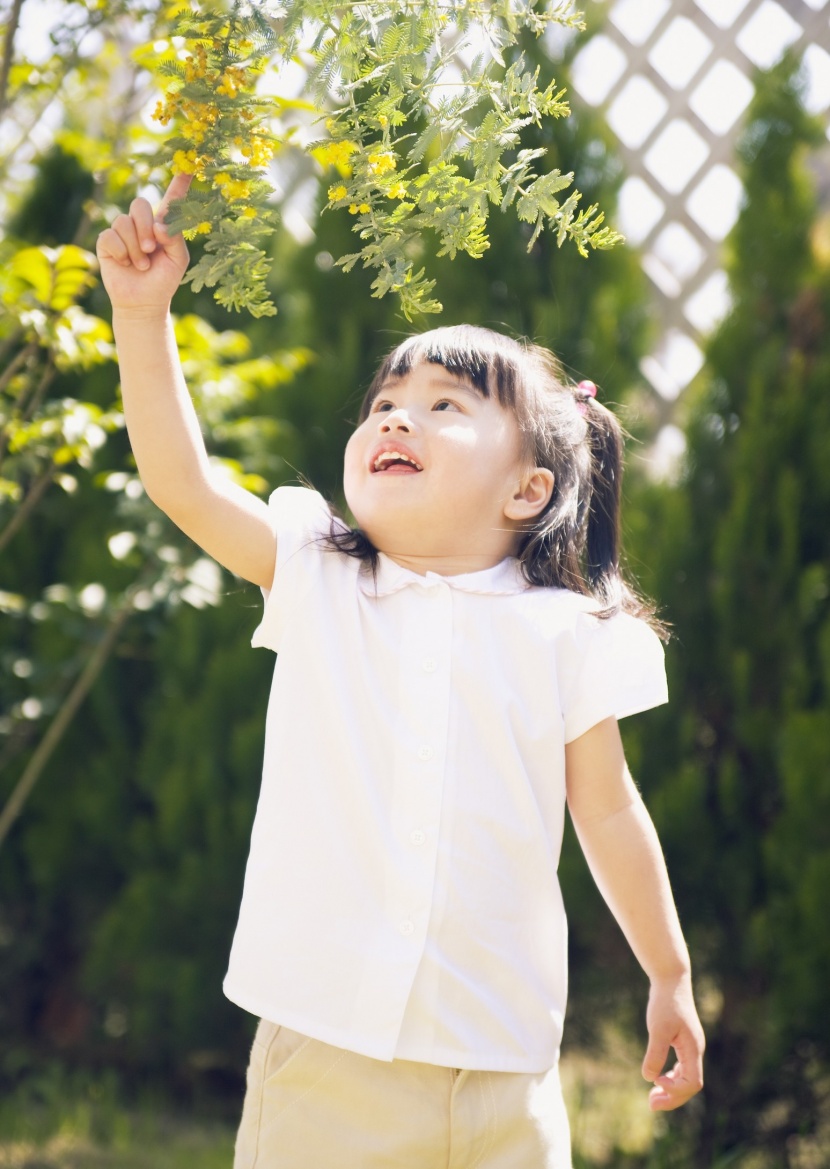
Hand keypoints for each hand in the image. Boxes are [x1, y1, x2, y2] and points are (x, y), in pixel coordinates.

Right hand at [96, 174, 191, 315]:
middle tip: (151, 249)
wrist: (143, 302)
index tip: (189, 164)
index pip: (170, 198)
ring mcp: (122, 232)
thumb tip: (159, 225)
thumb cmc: (163, 281)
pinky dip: (121, 252)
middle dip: (145, 227)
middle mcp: (141, 224)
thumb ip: (174, 238)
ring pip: (123, 221)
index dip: (179, 182)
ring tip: (141, 264)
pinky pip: (110, 236)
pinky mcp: (107, 243)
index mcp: (162, 225)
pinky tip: (126, 264)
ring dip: (134, 246)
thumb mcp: (177, 260)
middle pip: (139, 204)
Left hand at [642, 972, 704, 1110]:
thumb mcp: (658, 1028)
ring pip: (685, 1078)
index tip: (656, 1082)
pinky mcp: (682, 1041)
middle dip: (672, 1098)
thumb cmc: (665, 1002)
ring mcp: (690, 1047)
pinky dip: (670, 1078)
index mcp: (693, 1049)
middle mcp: (695, 1051)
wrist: (670, 979)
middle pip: (689, 1086)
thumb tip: (650, 1079)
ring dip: (670, 1091)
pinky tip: (657, 1079)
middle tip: (651, 1105)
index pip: (692, 1083)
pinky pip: (681, 1068)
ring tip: (652, 1098)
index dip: (675, 1089)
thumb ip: (655, 1053)